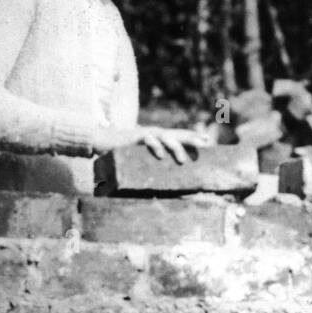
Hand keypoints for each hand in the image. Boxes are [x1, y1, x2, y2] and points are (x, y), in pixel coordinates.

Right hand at [91, 126, 211, 163]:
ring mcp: (147, 134)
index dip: (193, 137)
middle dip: (191, 140)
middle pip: (177, 134)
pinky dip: (155, 147)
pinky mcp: (135, 137)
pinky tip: (161, 155)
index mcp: (159, 137)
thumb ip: (152, 164)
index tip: (208, 142)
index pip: (180, 135)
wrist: (103, 140)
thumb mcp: (141, 157)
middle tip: (204, 146)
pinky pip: (148, 140)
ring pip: (166, 137)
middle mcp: (155, 133)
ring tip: (183, 160)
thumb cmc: (124, 151)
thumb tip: (163, 179)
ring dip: (176, 147)